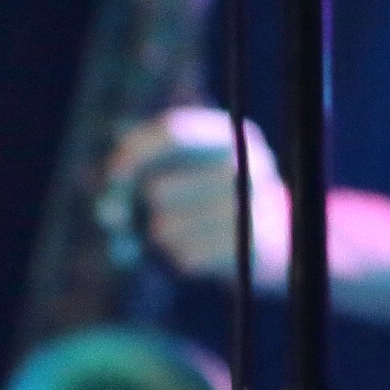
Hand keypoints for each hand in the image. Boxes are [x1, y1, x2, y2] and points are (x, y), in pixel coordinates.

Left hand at [101, 106, 288, 292]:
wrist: (281, 239)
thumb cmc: (217, 199)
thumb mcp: (195, 168)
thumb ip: (147, 172)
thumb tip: (107, 206)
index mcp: (235, 135)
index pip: (173, 132)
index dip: (134, 152)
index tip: (113, 174)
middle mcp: (249, 164)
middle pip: (158, 188)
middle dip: (138, 208)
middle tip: (135, 216)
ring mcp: (254, 205)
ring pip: (164, 227)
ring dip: (159, 236)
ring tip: (181, 232)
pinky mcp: (251, 246)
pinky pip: (184, 256)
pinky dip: (180, 257)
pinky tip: (200, 250)